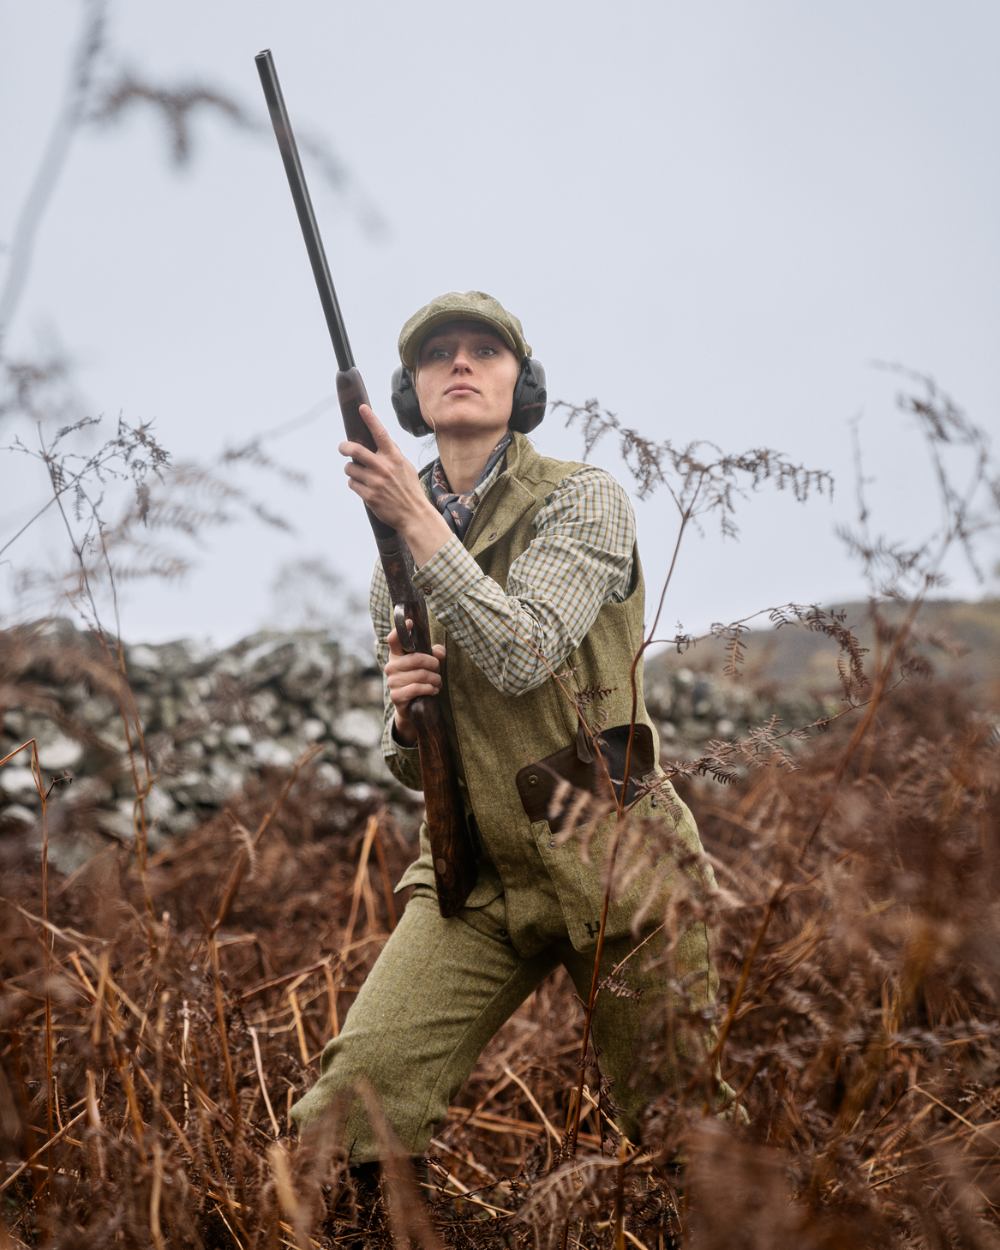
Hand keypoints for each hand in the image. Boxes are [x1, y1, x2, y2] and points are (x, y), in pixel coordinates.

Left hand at [339, 405, 423, 528]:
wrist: (414, 514)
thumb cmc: (409, 489)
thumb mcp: (406, 467)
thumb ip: (392, 453)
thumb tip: (382, 439)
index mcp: (394, 457)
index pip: (380, 433)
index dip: (370, 419)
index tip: (361, 408)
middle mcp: (384, 467)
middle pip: (355, 450)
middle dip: (344, 447)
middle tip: (342, 448)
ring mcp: (375, 482)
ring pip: (350, 469)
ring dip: (351, 470)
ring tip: (360, 475)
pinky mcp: (369, 496)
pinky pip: (351, 484)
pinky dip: (355, 484)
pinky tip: (364, 488)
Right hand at [384, 623, 445, 745]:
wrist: (413, 706)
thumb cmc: (420, 680)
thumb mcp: (429, 665)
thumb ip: (435, 654)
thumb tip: (439, 652)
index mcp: (397, 655)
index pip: (394, 639)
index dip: (400, 630)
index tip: (410, 622)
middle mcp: (391, 667)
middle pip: (416, 658)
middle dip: (433, 664)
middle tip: (438, 670)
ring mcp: (392, 682)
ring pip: (420, 674)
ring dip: (435, 679)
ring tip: (438, 682)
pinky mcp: (396, 696)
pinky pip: (416, 688)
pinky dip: (429, 689)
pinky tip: (433, 690)